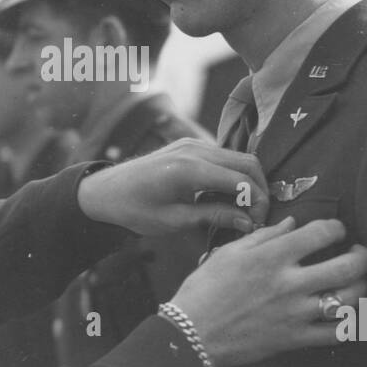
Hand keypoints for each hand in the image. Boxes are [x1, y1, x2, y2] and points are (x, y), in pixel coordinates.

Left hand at [76, 139, 268, 236]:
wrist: (107, 190)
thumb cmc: (135, 209)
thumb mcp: (175, 220)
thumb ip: (213, 216)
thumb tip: (248, 221)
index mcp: (189, 169)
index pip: (241, 180)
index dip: (258, 202)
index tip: (258, 223)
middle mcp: (194, 149)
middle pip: (247, 163)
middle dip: (259, 190)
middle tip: (257, 216)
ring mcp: (193, 144)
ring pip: (239, 158)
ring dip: (248, 182)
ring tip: (243, 210)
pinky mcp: (191, 145)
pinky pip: (224, 156)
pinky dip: (233, 174)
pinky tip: (227, 197)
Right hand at [169, 218, 366, 366]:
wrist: (192, 333)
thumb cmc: (205, 289)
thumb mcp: (229, 253)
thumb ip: (264, 236)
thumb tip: (291, 224)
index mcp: (272, 257)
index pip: (321, 234)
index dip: (337, 228)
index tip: (337, 231)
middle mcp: (289, 283)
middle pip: (347, 267)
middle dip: (364, 257)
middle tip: (362, 253)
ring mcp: (295, 313)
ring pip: (348, 301)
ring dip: (362, 289)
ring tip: (359, 282)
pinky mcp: (294, 339)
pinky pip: (334, 334)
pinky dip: (349, 325)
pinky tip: (350, 315)